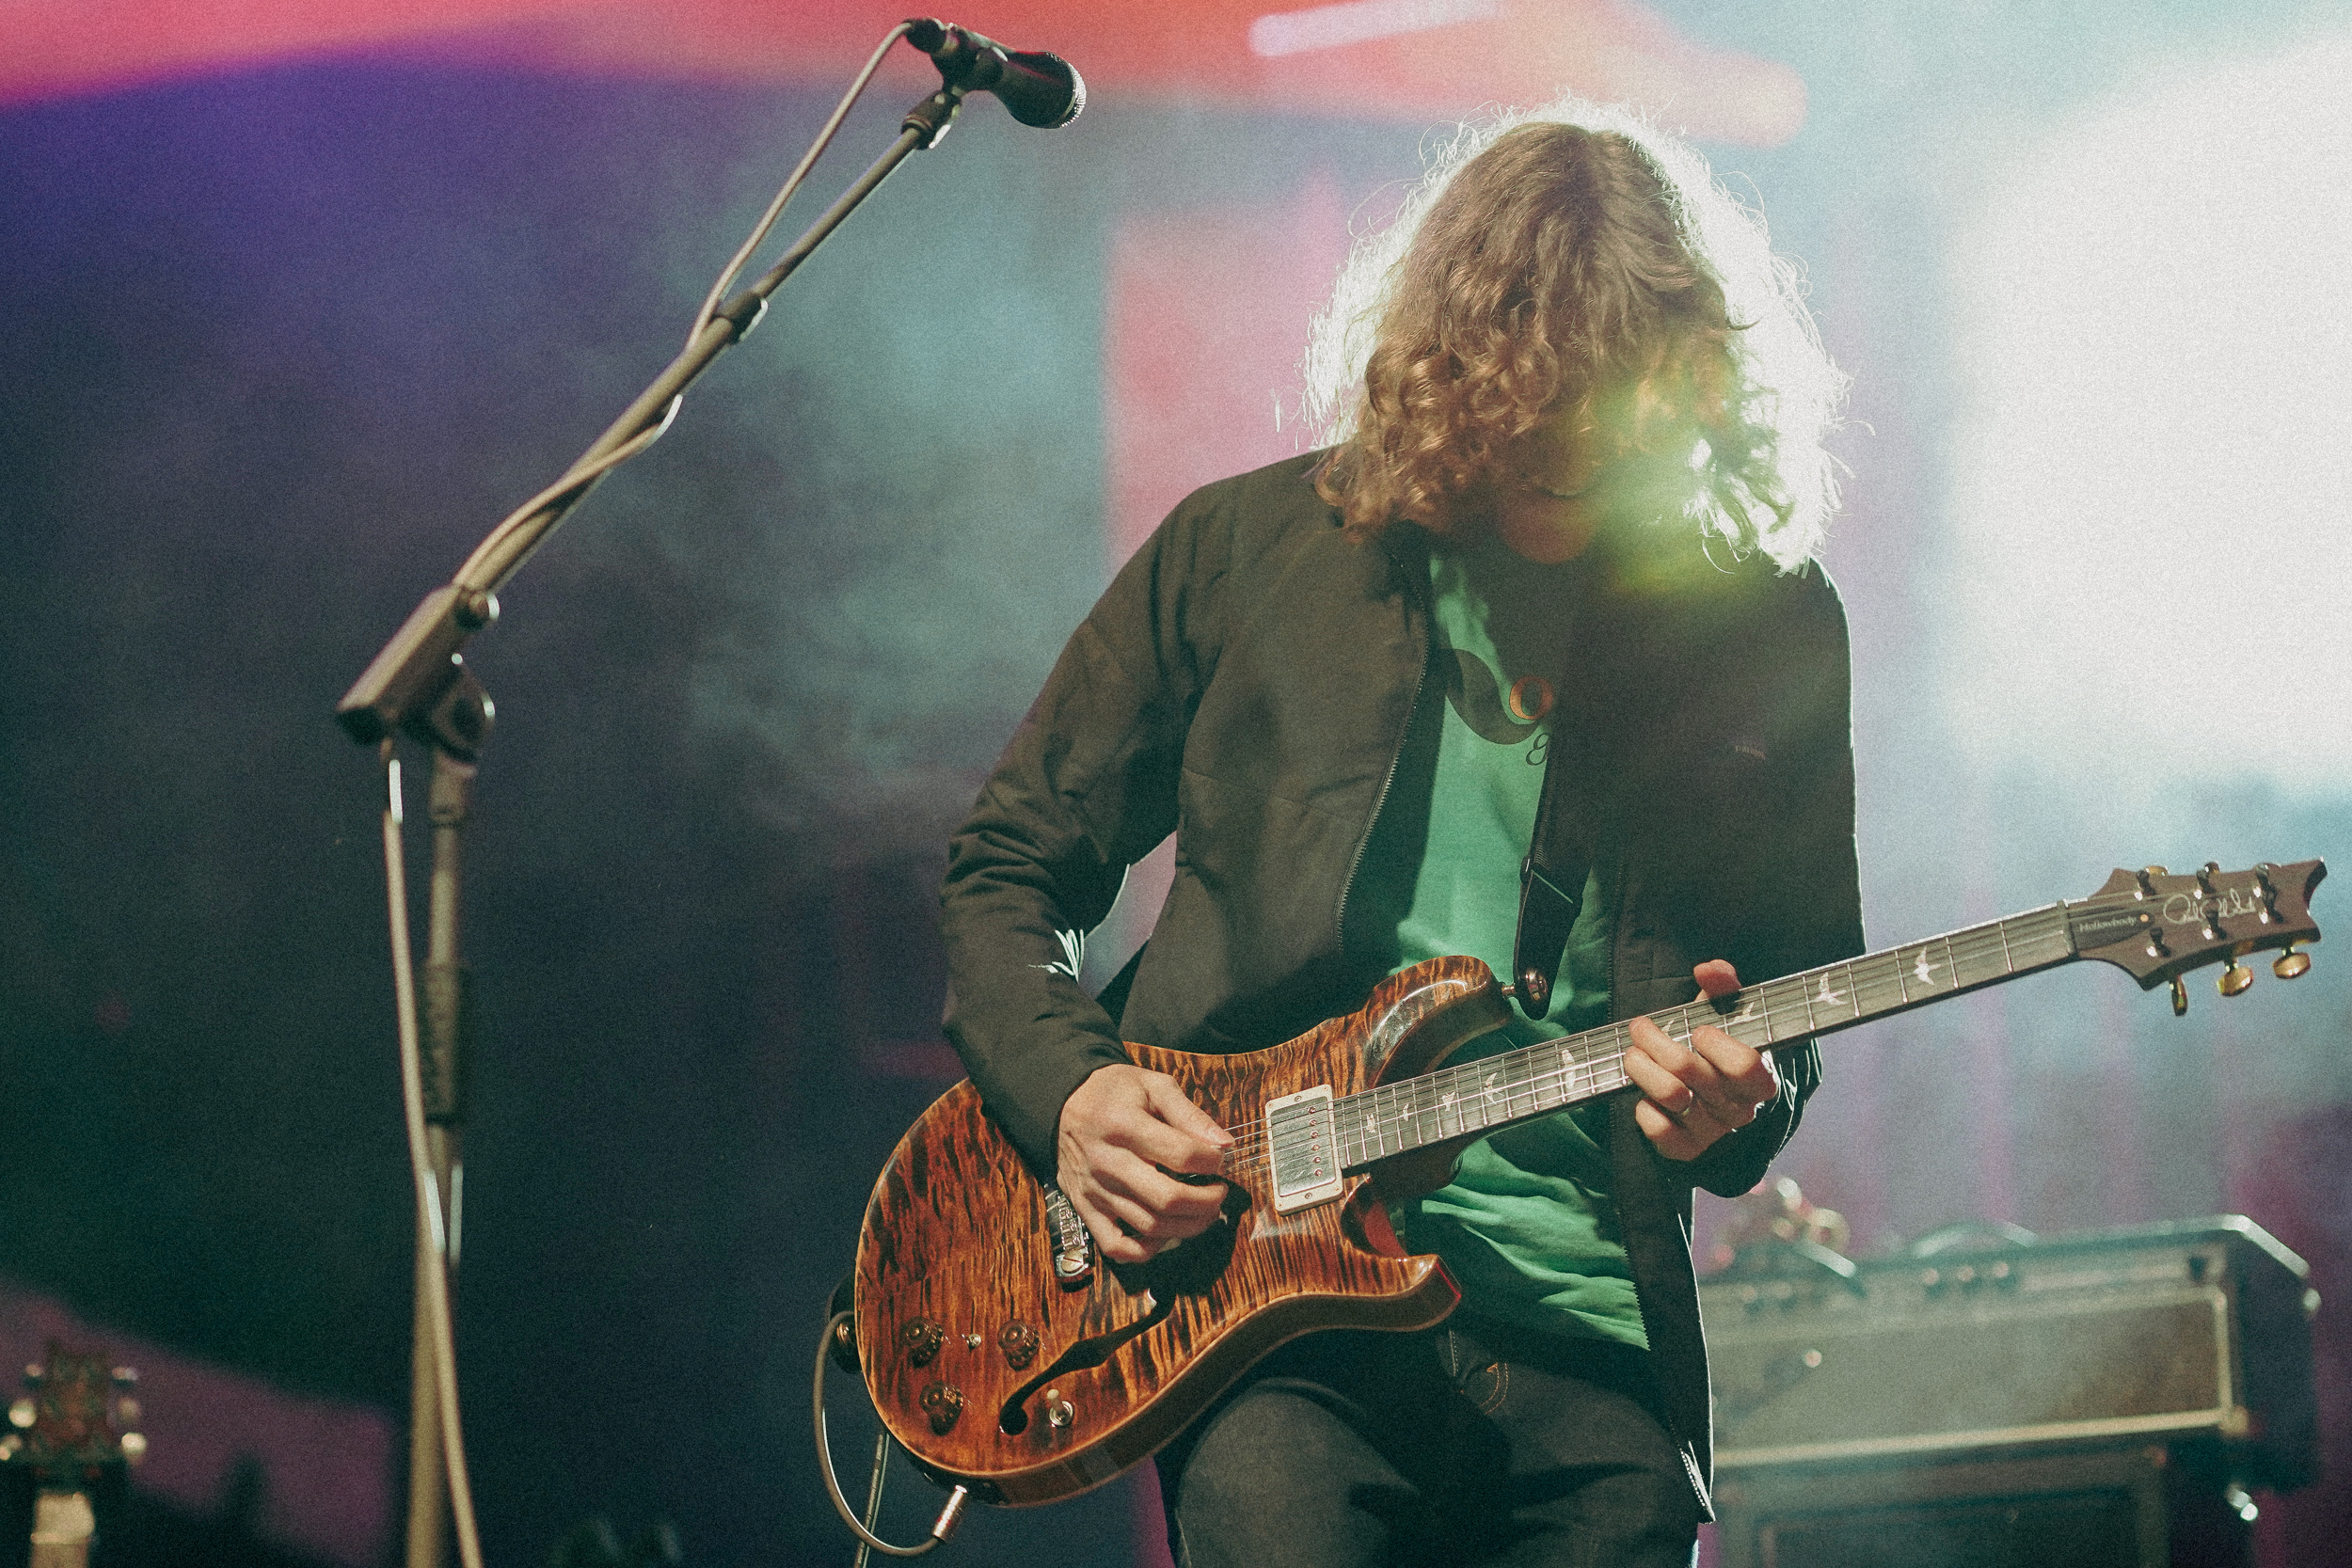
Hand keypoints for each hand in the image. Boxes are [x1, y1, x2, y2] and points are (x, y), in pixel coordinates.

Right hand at [1056, 1064, 1232, 1263]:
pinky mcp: (1085, 1208)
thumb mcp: (1153, 1085)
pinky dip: (1145, 1251)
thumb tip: (1224, 1144)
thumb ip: (1190, 1114)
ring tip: (1204, 1212)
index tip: (1219, 1158)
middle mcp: (1107, 1161)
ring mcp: (1095, 1190)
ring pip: (1149, 1226)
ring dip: (1188, 1227)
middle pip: (1167, 1199)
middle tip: (1220, 1192)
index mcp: (1124, 1124)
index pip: (1181, 1155)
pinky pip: (1115, 1246)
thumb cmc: (1113, 1093)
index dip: (1211, 1161)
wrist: (1062, 1104)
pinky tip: (1164, 1235)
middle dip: (1207, 1201)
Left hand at [1625, 960, 1779, 1161]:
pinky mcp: (1686, 1148)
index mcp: (1758, 1077)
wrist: (1704, 1095)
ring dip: (1642, 1068)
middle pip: (1693, 1073)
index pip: (1746, 1066)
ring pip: (1672, 1097)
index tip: (1698, 1030)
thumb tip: (1708, 970)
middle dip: (1657, 1042)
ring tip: (1631, 1053)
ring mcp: (1713, 1131)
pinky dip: (1644, 1110)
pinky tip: (1642, 1097)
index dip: (1718, 1045)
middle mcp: (1739, 1108)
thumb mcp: (1722, 1013)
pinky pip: (1660, 1131)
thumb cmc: (1714, 1047)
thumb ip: (1723, 986)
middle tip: (1640, 1027)